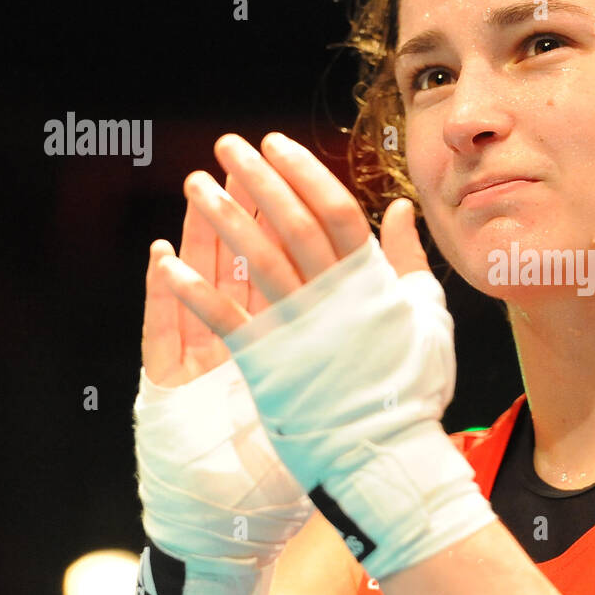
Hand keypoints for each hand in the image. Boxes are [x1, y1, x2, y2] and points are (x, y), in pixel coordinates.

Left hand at [150, 131, 494, 581]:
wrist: (387, 451)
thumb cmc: (412, 386)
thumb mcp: (426, 315)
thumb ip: (408, 259)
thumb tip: (398, 207)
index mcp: (370, 282)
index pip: (335, 211)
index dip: (305, 173)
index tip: (277, 143)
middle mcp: (332, 297)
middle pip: (290, 224)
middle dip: (257, 179)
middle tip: (228, 146)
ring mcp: (297, 328)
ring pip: (255, 261)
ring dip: (221, 220)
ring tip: (195, 184)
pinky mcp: (267, 362)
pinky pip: (225, 320)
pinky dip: (195, 292)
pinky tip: (168, 263)